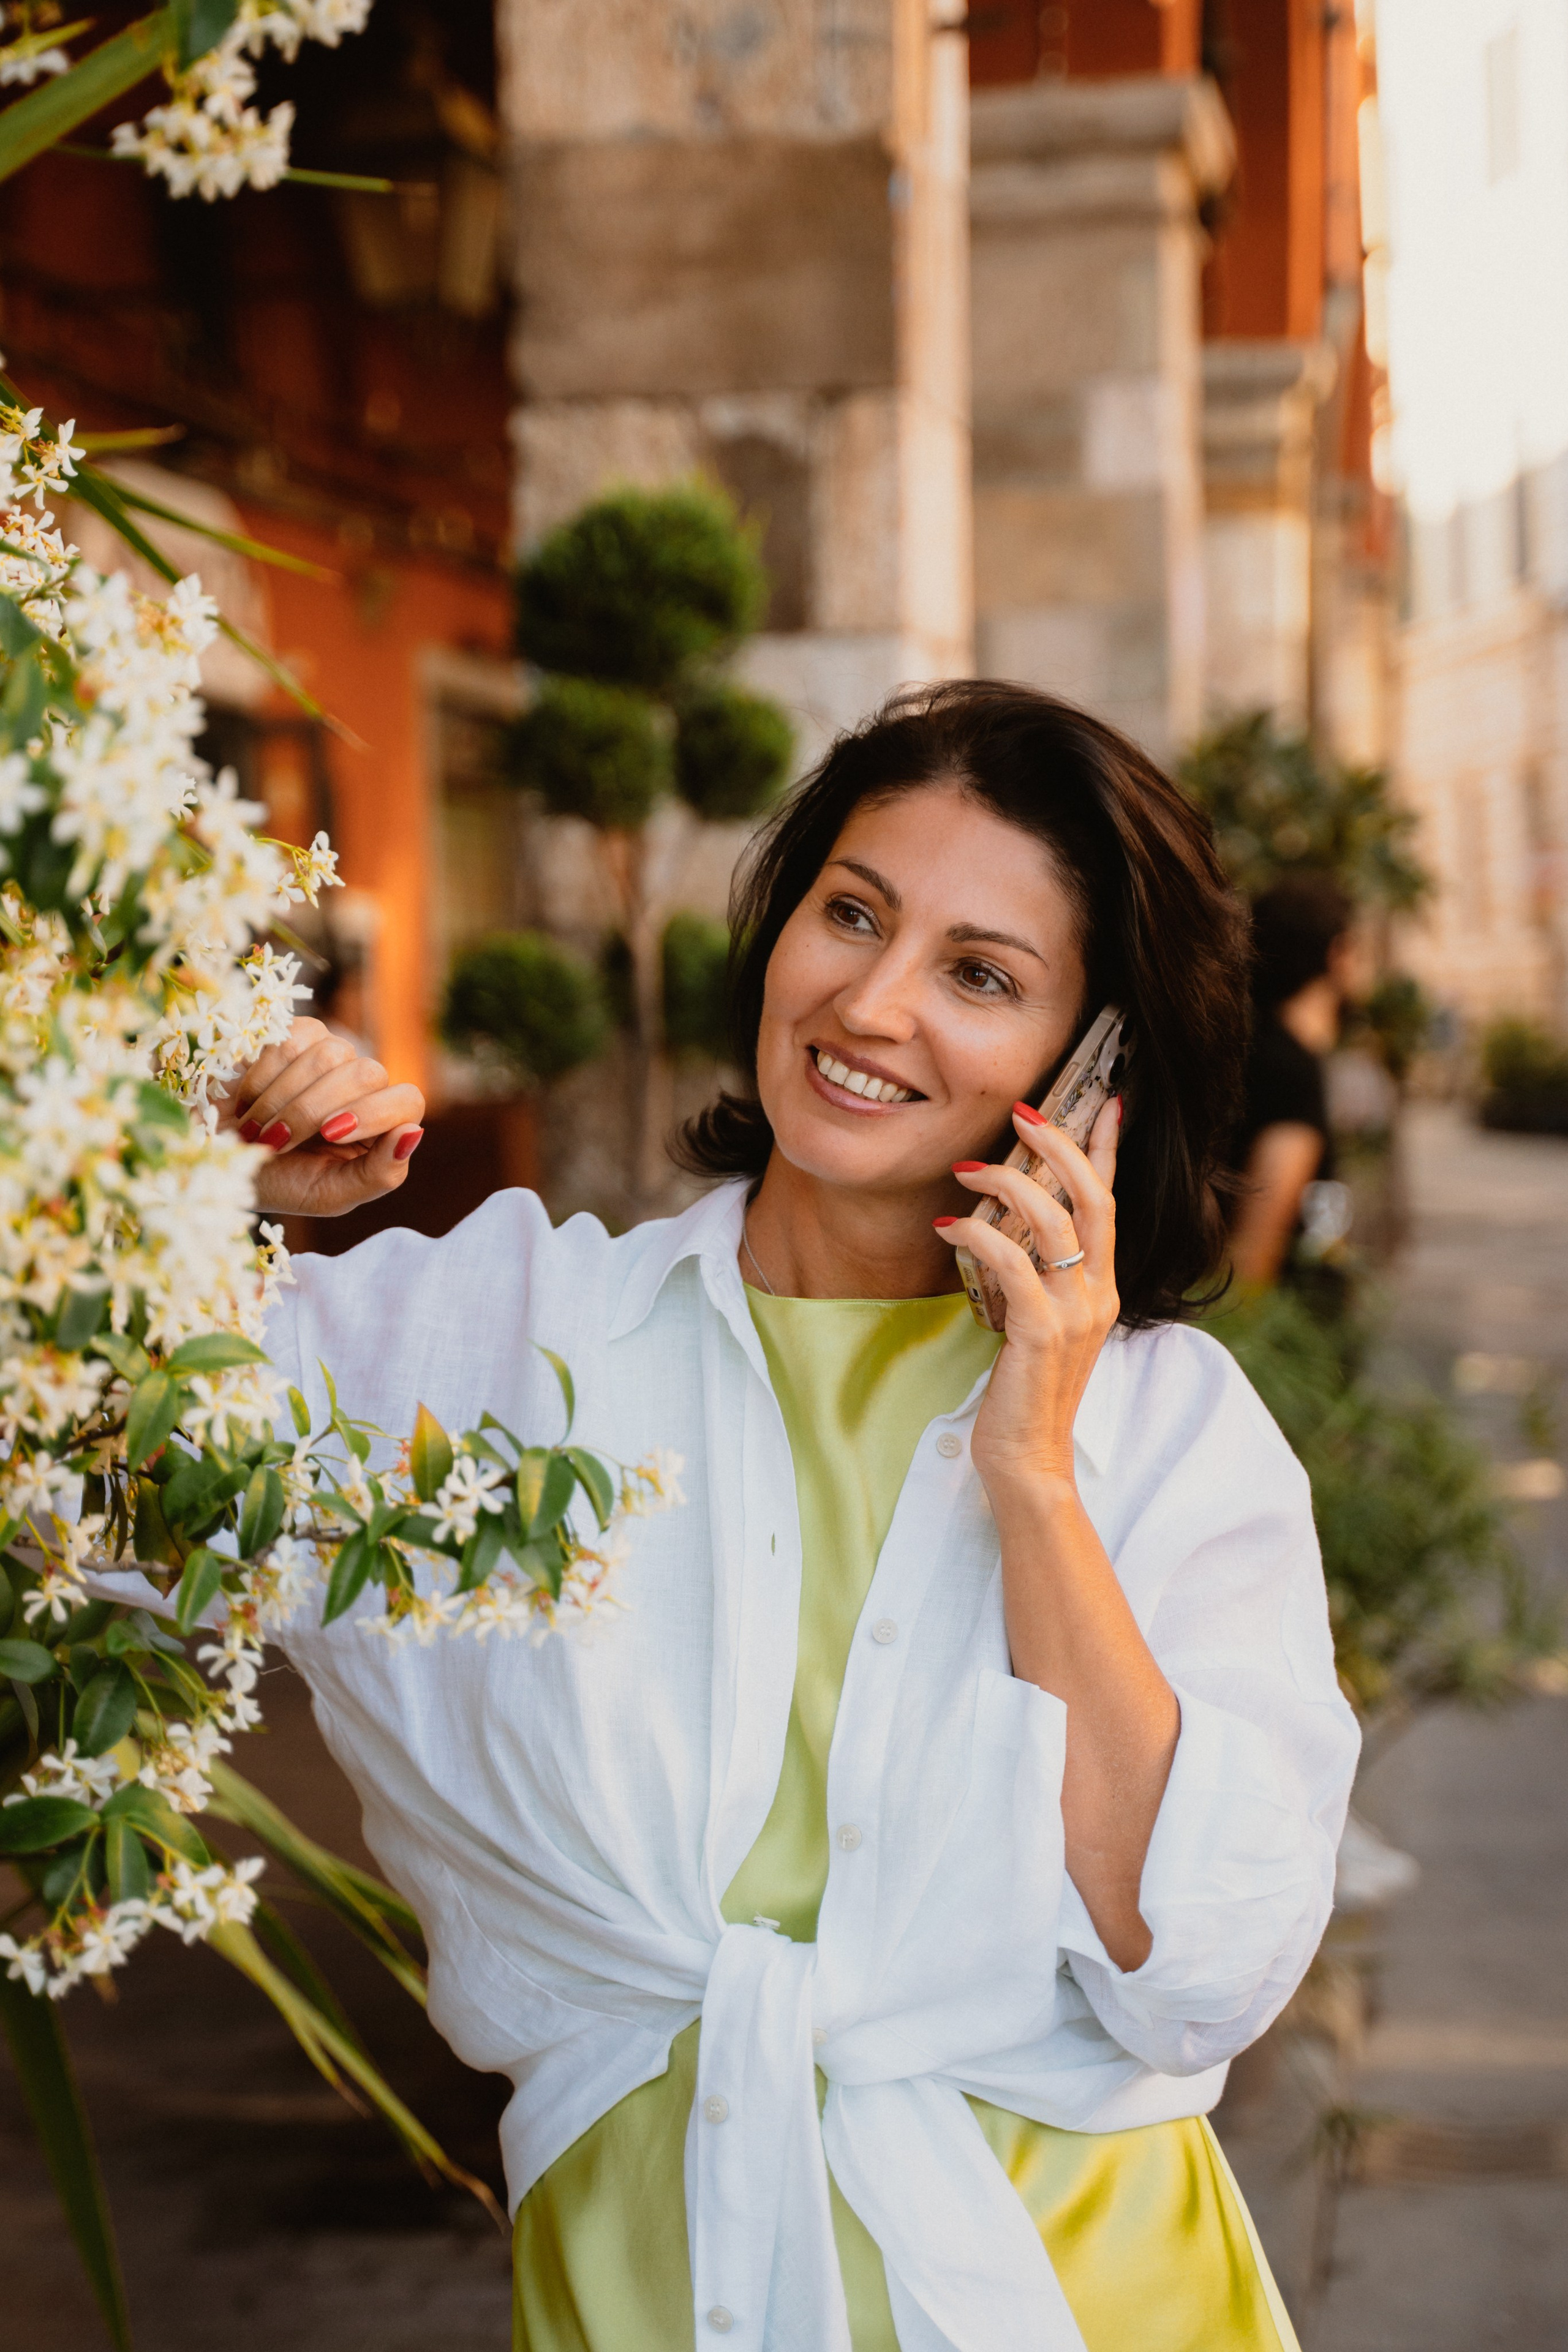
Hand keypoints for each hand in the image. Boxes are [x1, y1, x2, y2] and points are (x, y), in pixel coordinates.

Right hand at [214, 1018, 425, 1218]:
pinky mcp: (299, 1035)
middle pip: (366, 1074)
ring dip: (282, 1098)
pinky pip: (292, 1039)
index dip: (372, 1113)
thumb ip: (380, 1174)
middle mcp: (366, 1086)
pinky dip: (262, 1076)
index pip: (407, 1101)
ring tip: (257, 1130)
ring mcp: (334, 1055)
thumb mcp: (331, 1195)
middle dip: (313, 1111)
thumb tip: (413, 1133)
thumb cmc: (280, 1183)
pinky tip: (246, 1102)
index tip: (329, 1134)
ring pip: (329, 1054)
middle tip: (274, 1142)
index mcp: (383, 1126)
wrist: (218, 1160)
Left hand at [936, 1095, 1120, 1494]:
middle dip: (1061, 1144)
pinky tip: (948, 1225)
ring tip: (966, 1167)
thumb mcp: (1039, 1324)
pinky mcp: (1041, 1332)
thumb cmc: (1025, 1393)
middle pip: (1095, 1198)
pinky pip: (1012, 1261)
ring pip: (1056, 1220)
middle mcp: (1099, 1294)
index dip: (1108, 1150)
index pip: (1114, 1203)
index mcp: (1103, 1289)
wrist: (1029, 1461)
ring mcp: (1075, 1313)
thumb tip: (1008, 1228)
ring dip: (1009, 1182)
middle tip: (1023, 1111)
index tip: (1105, 1101)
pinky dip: (978, 1233)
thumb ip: (1037, 1279)